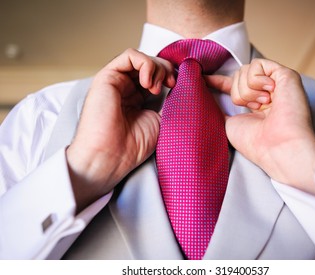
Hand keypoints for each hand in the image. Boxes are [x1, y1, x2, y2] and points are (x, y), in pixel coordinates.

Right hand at [66, 48, 175, 210]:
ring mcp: (117, 82)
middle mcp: (127, 88)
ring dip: (157, 67)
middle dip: (167, 70)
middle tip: (172, 85)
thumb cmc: (133, 145)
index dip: (172, 76)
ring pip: (142, 58)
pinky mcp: (107, 77)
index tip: (181, 88)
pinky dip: (145, 63)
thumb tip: (185, 85)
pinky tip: (148, 82)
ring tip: (158, 87)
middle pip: (152, 65)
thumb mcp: (162, 120)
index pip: (158, 76)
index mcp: (139, 99)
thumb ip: (171, 101)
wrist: (112, 156)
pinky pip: (129, 55)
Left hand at [206, 58, 314, 195]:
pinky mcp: (286, 74)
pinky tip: (269, 95)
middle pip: (238, 75)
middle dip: (238, 93)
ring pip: (245, 70)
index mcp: (255, 104)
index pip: (234, 86)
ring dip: (247, 91)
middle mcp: (267, 92)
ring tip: (263, 105)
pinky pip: (257, 65)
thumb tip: (206, 96)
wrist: (277, 147)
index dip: (218, 81)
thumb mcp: (229, 124)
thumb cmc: (255, 142)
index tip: (203, 79)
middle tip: (254, 109)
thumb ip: (220, 109)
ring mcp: (277, 83)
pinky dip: (256, 81)